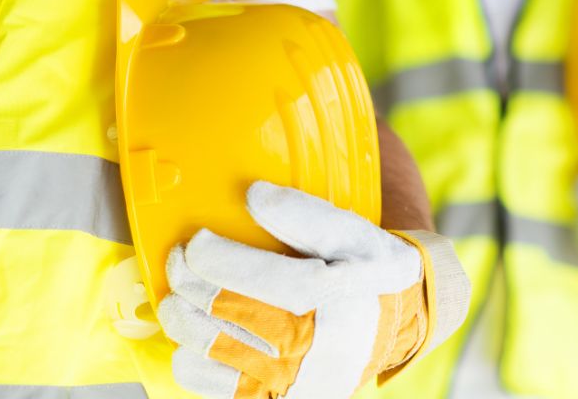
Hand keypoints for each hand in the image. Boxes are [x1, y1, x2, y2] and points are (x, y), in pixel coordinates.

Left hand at [158, 181, 468, 397]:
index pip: (266, 280)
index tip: (196, 242)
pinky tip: (200, 332)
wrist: (397, 322)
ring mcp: (290, 381)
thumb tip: (253, 196)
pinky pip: (208, 384)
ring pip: (205, 349)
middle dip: (187, 279)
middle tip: (180, 260)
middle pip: (225, 312)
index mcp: (336, 300)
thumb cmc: (367, 271)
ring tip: (183, 295)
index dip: (219, 259)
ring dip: (180, 316)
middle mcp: (313, 349)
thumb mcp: (352, 233)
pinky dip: (191, 355)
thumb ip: (305, 214)